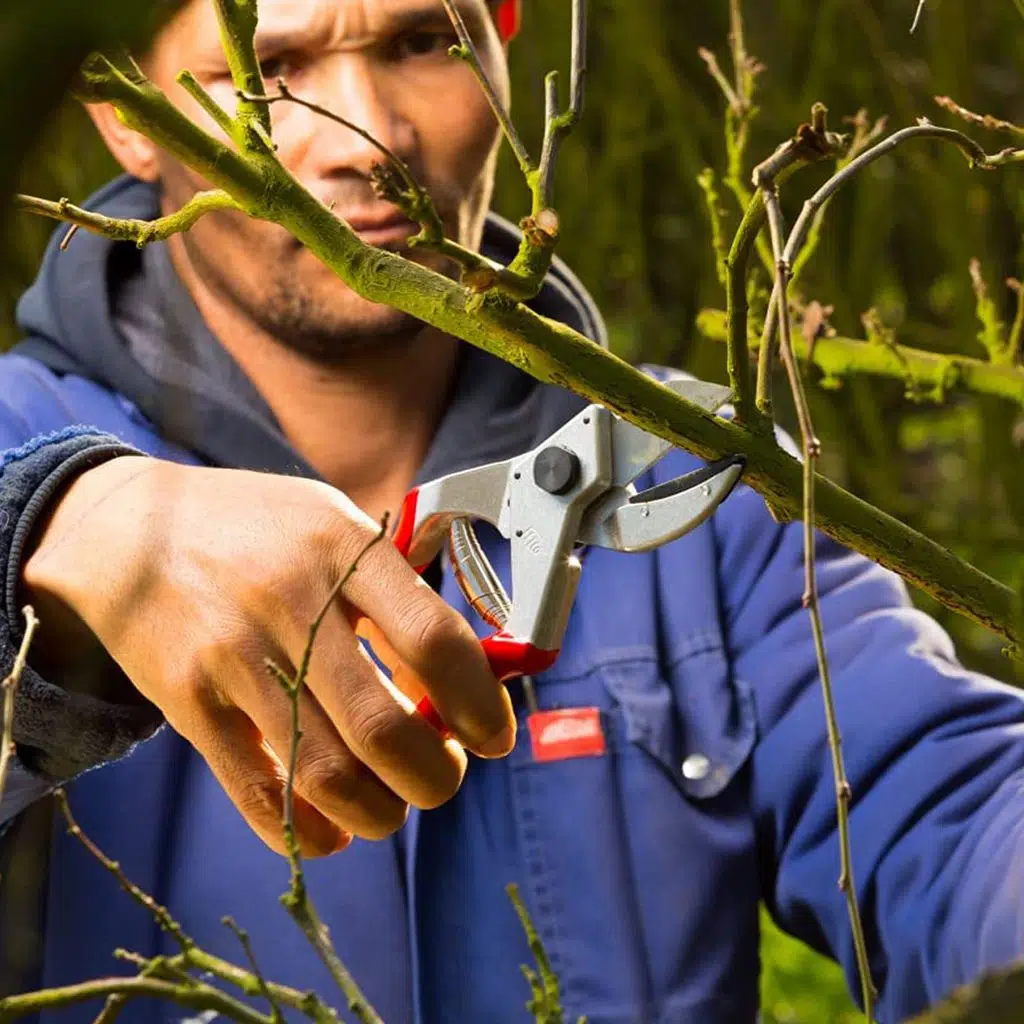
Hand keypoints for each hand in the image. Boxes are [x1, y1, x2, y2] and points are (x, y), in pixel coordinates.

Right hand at [22, 457, 514, 855]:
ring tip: (396, 804)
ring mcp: (233, 655)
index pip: (434, 640)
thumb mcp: (335, 523)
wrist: (128, 530)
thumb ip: (398, 589)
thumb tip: (462, 680)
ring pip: (324, 773)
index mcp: (343, 549)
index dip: (479, 703)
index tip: (494, 734)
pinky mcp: (186, 701)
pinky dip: (306, 829)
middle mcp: (290, 601)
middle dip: (436, 776)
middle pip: (383, 728)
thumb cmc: (257, 528)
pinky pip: (254, 789)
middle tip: (446, 774)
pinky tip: (335, 830)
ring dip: (380, 812)